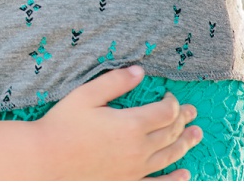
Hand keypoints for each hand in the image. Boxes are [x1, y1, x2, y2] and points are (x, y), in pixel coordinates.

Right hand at [34, 66, 202, 179]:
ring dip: (186, 143)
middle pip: (171, 132)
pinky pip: (158, 183)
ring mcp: (135, 169)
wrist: (46, 160)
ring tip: (196, 134)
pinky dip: (175, 179)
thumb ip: (115, 81)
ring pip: (170, 155)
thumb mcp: (86, 95)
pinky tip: (185, 174)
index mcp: (131, 124)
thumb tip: (140, 71)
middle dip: (183, 119)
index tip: (171, 95)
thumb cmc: (62, 125)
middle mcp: (139, 148)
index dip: (173, 102)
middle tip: (192, 112)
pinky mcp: (128, 182)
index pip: (165, 112)